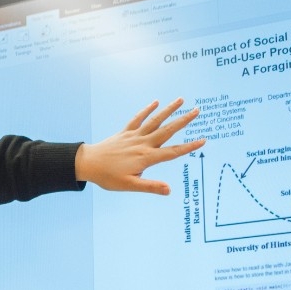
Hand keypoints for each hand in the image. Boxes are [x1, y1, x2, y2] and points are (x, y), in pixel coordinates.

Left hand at [74, 98, 204, 195]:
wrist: (87, 163)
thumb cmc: (108, 177)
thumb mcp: (129, 185)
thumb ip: (150, 187)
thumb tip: (169, 190)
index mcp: (146, 158)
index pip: (172, 152)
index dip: (188, 147)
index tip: (203, 140)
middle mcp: (142, 144)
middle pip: (167, 131)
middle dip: (183, 121)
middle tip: (197, 110)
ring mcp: (133, 136)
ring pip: (154, 121)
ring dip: (168, 110)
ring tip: (181, 100)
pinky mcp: (124, 133)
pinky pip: (137, 119)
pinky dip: (147, 110)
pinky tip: (155, 102)